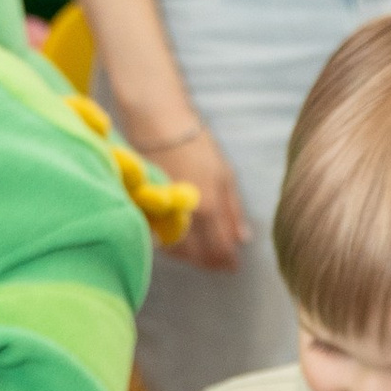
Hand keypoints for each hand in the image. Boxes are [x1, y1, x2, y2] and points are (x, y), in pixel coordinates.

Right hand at [116, 92, 244, 272]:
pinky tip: (182, 244)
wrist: (158, 124)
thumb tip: (242, 239)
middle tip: (220, 265)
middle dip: (210, 263)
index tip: (233, 266)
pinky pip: (161, 239)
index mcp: (209, 208)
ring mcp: (164, 214)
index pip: (220, 248)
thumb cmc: (197, 145)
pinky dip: (173, 247)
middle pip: (198, 255)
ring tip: (203, 257)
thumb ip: (233, 210)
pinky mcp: (147, 210)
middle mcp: (186, 216)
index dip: (227, 261)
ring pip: (178, 251)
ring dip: (192, 259)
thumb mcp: (225, 174)